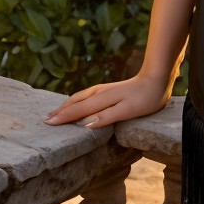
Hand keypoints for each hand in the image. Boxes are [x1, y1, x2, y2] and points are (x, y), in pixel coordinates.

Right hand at [44, 71, 171, 128]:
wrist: (158, 78)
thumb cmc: (145, 98)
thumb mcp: (128, 110)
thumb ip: (107, 116)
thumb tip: (85, 124)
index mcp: (102, 99)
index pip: (78, 110)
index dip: (63, 117)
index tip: (48, 123)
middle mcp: (99, 93)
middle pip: (75, 102)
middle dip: (61, 110)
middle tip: (46, 119)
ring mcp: (104, 90)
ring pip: (80, 97)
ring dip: (67, 105)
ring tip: (57, 112)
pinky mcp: (109, 89)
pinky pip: (87, 96)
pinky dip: (77, 101)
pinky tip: (78, 103)